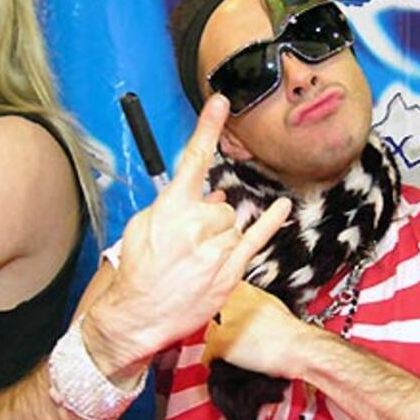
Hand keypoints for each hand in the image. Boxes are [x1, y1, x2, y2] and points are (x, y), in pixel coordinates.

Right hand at [85, 96, 291, 380]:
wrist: (139, 315)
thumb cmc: (138, 271)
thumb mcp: (143, 229)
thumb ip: (175, 206)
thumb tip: (208, 193)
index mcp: (170, 210)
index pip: (192, 162)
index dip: (206, 129)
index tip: (219, 103)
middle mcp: (195, 226)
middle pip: (222, 205)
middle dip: (210, 219)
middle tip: (190, 242)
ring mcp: (216, 250)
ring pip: (233, 225)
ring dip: (220, 236)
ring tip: (198, 259)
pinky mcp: (230, 271)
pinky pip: (257, 239)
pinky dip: (270, 223)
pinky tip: (281, 207)